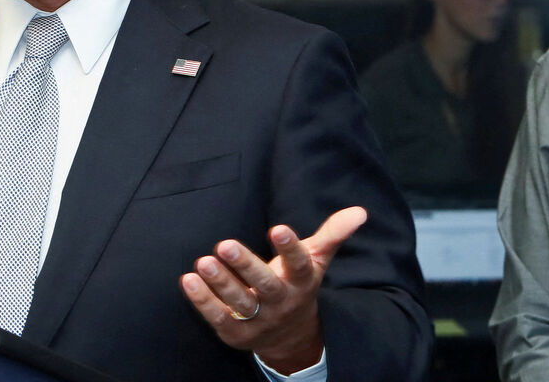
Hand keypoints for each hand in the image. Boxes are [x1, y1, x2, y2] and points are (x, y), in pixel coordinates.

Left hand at [179, 206, 366, 373]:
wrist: (291, 338)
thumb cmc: (297, 286)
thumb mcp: (315, 262)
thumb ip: (332, 235)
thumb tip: (360, 211)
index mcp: (301, 282)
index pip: (298, 264)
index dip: (289, 248)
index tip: (278, 228)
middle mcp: (281, 302)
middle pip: (265, 285)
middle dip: (245, 265)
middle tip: (224, 244)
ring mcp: (259, 320)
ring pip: (240, 302)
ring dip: (220, 282)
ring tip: (202, 261)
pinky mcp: (236, 333)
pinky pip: (218, 317)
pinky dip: (202, 300)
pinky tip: (188, 280)